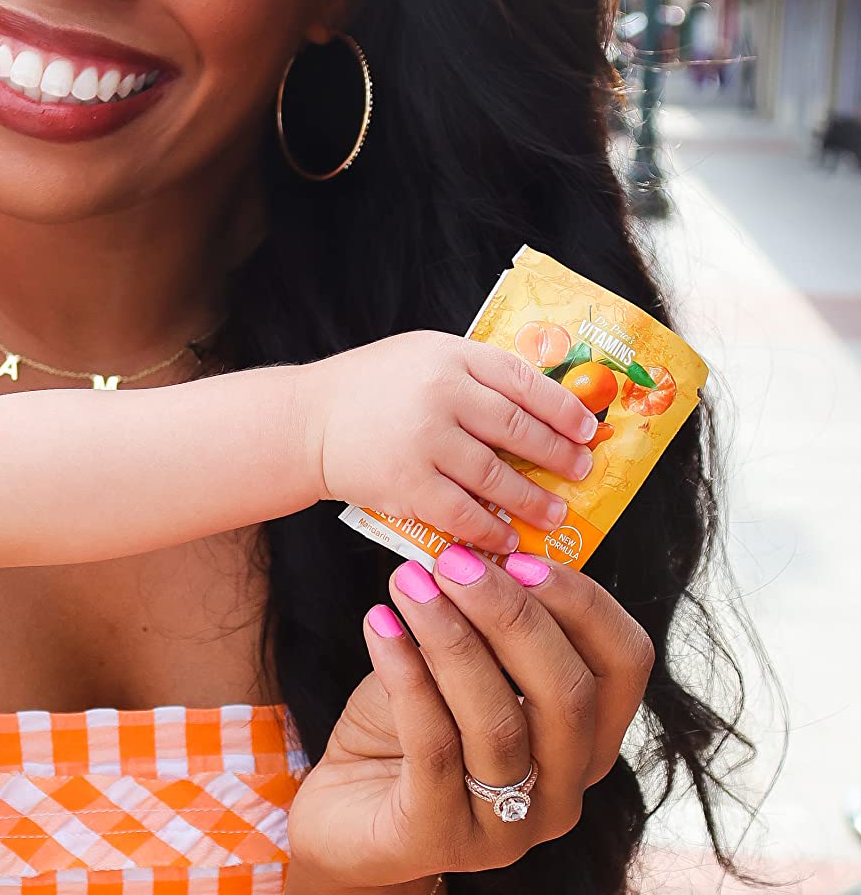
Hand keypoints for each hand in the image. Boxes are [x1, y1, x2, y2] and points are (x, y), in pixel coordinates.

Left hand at [285, 548, 652, 890]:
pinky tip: (378, 625)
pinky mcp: (439, 841)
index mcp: (589, 743)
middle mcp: (563, 793)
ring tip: (409, 583)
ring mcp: (507, 829)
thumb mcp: (461, 672)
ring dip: (452, 639)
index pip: (625, 665)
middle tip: (452, 561)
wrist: (344, 822)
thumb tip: (486, 548)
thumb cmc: (409, 736)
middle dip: (511, 614)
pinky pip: (434, 746)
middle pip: (567, 693)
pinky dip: (406, 676)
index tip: (518, 555)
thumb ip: (490, 627)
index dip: (583, 604)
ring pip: (499, 721)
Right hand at [300, 333, 598, 552]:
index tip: (589, 428)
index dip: (565, 408)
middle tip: (581, 471)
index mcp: (452, 356)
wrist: (306, 421)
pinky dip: (490, 530)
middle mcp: (442, 395)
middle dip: (558, 455)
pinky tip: (507, 538)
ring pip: (496, 477)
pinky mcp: (406, 485)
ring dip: (532, 499)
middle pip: (519, 430)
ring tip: (554, 511)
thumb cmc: (371, 389)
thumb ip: (475, 374)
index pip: (525, 381)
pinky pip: (462, 514)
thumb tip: (544, 405)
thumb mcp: (425, 356)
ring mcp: (425, 442)